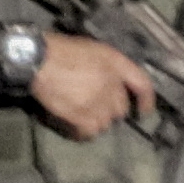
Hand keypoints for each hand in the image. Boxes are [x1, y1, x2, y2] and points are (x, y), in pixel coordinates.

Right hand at [27, 31, 152, 138]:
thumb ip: (107, 67)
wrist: (37, 59)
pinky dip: (83, 132)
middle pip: (121, 108)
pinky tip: (76, 127)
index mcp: (115, 64)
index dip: (147, 100)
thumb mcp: (92, 49)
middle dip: (111, 109)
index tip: (143, 112)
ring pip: (106, 122)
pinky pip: (90, 132)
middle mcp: (111, 84)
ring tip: (83, 115)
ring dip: (97, 120)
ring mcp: (97, 102)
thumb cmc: (61, 50)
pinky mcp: (81, 116)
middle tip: (96, 106)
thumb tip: (112, 83)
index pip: (142, 85)